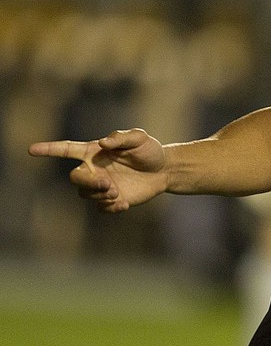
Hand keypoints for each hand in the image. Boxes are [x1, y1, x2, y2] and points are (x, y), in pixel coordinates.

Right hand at [29, 129, 168, 212]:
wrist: (164, 170)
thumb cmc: (149, 150)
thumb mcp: (139, 139)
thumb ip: (121, 137)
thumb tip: (103, 142)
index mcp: (94, 152)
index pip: (67, 150)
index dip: (49, 149)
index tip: (31, 150)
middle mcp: (94, 169)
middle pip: (75, 178)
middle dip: (87, 183)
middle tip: (107, 184)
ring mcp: (101, 186)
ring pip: (85, 194)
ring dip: (99, 195)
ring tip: (117, 191)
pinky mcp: (111, 200)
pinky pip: (101, 208)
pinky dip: (111, 207)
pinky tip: (125, 203)